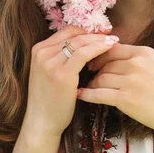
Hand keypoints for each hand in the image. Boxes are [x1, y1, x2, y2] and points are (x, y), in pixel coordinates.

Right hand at [24, 24, 118, 138]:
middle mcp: (42, 52)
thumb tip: (84, 45)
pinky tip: (109, 49)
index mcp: (39, 50)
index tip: (102, 33)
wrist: (42, 122)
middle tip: (112, 35)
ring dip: (99, 40)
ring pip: (80, 42)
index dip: (86, 31)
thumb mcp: (49, 73)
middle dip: (95, 34)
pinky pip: (84, 54)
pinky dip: (98, 49)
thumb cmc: (50, 100)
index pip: (67, 32)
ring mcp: (50, 62)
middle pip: (74, 35)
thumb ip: (60, 58)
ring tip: (114, 41)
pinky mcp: (62, 73)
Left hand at [77, 44, 153, 135]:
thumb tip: (122, 56)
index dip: (99, 55)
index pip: (112, 49)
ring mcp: (131, 81)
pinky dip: (87, 94)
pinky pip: (99, 94)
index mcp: (144, 53)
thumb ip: (141, 59)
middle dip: (94, 70)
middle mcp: (136, 64)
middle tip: (87, 76)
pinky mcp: (126, 99)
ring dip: (92, 84)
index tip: (93, 61)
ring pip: (101, 78)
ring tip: (87, 88)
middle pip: (105, 63)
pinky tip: (80, 95)